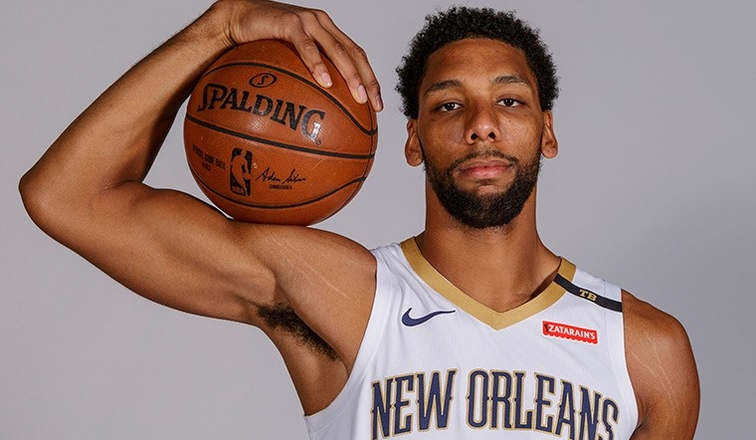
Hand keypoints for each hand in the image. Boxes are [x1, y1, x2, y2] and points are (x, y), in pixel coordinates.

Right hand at [216, 0, 381, 110]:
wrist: (235, 19)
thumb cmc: (260, 43)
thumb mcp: (288, 61)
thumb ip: (304, 75)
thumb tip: (315, 110)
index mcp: (327, 32)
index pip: (356, 55)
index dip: (370, 78)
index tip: (376, 105)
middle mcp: (322, 24)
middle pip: (354, 53)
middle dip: (367, 80)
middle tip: (373, 105)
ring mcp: (308, 21)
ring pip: (337, 49)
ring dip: (350, 75)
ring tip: (358, 97)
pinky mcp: (290, 22)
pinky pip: (307, 46)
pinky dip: (318, 64)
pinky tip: (325, 82)